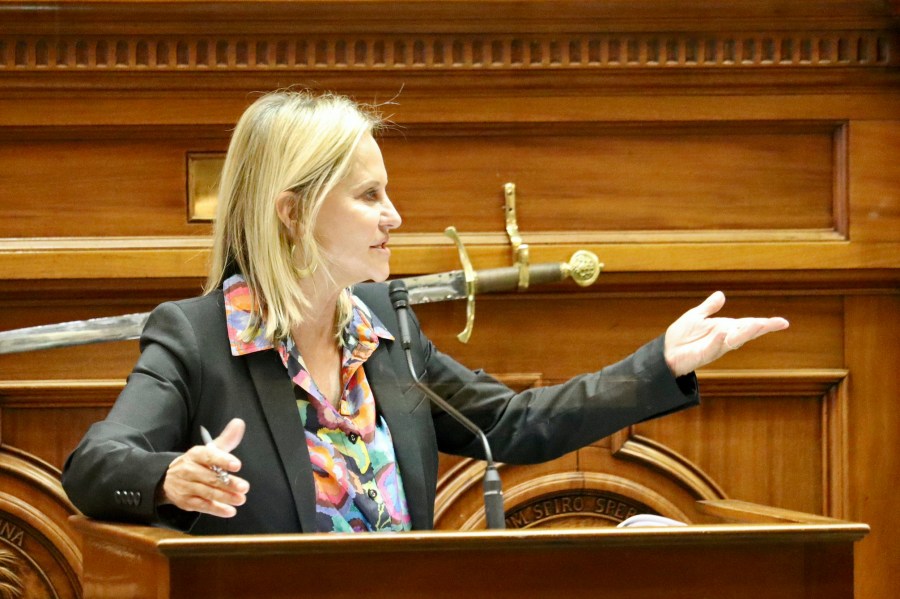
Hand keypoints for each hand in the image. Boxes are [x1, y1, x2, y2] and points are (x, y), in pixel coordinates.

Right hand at [160, 418, 249, 517]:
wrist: (168, 478)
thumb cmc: (198, 463)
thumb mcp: (209, 450)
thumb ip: (226, 439)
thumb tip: (239, 423)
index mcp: (195, 455)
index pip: (209, 456)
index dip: (223, 460)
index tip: (237, 465)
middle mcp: (188, 470)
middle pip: (210, 477)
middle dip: (228, 483)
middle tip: (244, 487)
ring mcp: (186, 486)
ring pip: (207, 492)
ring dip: (225, 497)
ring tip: (241, 499)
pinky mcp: (186, 501)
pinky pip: (202, 506)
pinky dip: (216, 509)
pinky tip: (230, 511)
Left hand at [664, 291, 788, 376]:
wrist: (665, 352)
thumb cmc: (681, 336)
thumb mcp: (696, 316)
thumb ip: (709, 307)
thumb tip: (721, 295)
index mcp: (725, 329)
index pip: (748, 325)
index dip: (765, 324)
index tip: (783, 322)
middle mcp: (724, 339)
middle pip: (746, 333)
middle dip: (760, 328)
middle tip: (776, 323)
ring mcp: (715, 347)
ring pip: (734, 341)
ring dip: (745, 333)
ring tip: (757, 324)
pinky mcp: (703, 355)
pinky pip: (713, 347)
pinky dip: (718, 340)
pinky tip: (723, 333)